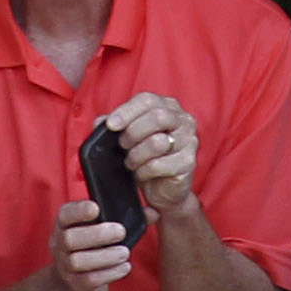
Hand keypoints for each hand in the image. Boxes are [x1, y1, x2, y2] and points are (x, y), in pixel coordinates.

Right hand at [44, 201, 132, 290]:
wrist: (74, 286)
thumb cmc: (92, 250)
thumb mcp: (101, 232)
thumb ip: (124, 220)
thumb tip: (153, 212)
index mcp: (65, 226)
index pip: (65, 214)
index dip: (79, 210)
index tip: (96, 208)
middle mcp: (59, 245)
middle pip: (70, 238)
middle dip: (97, 234)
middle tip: (120, 232)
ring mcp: (66, 267)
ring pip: (78, 261)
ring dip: (105, 256)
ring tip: (124, 253)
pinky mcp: (77, 285)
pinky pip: (90, 279)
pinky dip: (110, 273)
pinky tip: (124, 267)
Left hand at [105, 91, 199, 216]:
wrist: (164, 190)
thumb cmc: (148, 159)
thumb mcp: (129, 139)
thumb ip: (116, 126)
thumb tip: (100, 122)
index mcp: (169, 107)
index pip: (147, 100)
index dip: (126, 111)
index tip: (110, 125)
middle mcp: (183, 120)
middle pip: (157, 117)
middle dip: (133, 132)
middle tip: (122, 146)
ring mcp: (189, 141)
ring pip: (157, 142)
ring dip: (136, 155)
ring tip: (130, 162)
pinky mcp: (189, 163)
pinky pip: (158, 165)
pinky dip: (143, 171)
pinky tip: (141, 173)